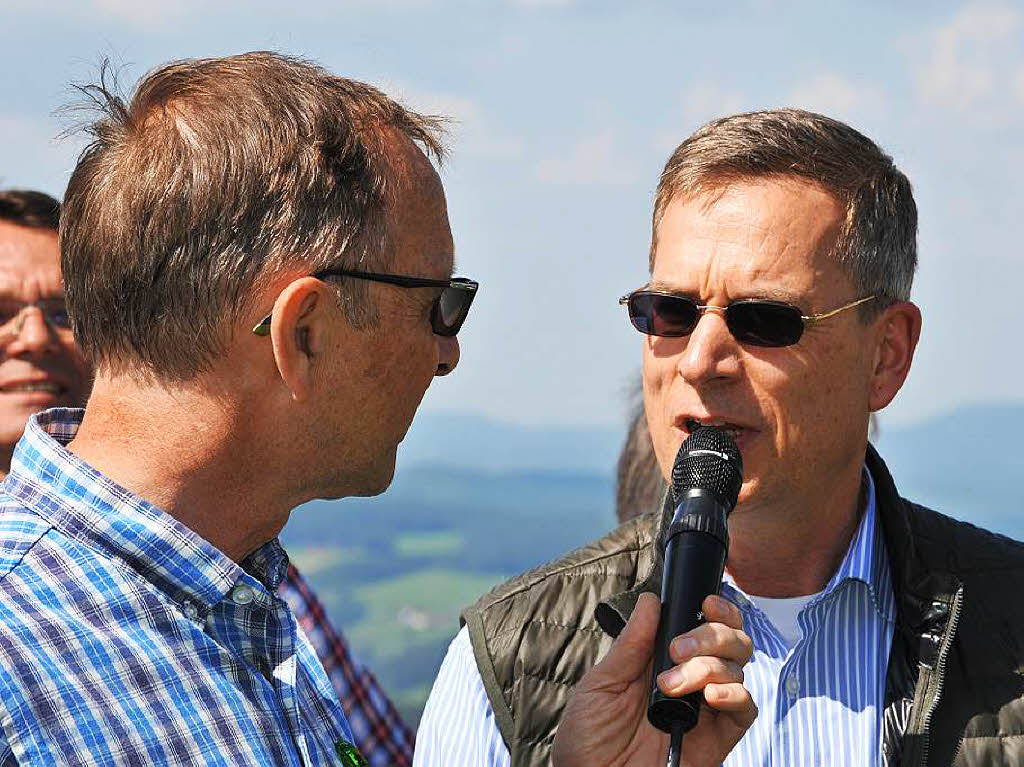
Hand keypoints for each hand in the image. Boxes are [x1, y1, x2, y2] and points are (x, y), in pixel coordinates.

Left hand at [552, 592, 755, 766]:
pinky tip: (711, 695)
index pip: (705, 626)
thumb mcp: (602, 684)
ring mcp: (706, 709)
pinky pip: (745, 710)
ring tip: (670, 686)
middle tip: (677, 649)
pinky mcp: (718, 740)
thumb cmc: (589, 738)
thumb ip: (631, 645)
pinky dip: (735, 695)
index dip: (716, 609)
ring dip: (708, 667)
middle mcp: (691, 681)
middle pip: (732, 641)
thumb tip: (651, 601)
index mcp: (663, 662)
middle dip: (712, 634)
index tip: (705, 602)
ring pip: (738, 669)